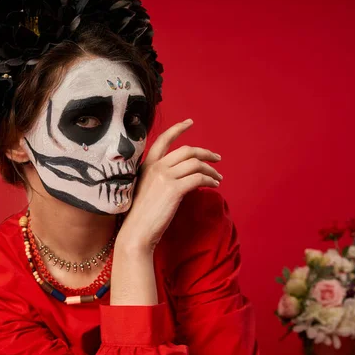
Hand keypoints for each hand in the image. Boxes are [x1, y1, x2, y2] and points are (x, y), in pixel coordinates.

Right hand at [117, 119, 222, 252]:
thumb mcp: (147, 189)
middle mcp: (155, 167)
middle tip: (217, 159)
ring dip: (211, 170)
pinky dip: (209, 180)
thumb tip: (183, 175)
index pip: (163, 139)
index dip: (178, 129)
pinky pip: (198, 178)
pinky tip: (214, 186)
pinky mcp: (174, 189)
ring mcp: (164, 177)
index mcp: (146, 165)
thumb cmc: (142, 216)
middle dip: (206, 152)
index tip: (189, 122)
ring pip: (196, 164)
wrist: (136, 232)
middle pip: (187, 150)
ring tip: (218, 178)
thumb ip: (160, 178)